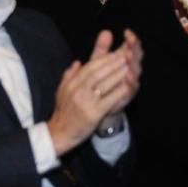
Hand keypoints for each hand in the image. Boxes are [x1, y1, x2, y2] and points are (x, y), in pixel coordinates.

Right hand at [47, 30, 139, 155]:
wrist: (60, 132)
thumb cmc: (63, 112)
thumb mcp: (62, 90)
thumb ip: (69, 75)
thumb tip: (78, 62)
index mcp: (71, 84)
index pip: (89, 67)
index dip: (103, 60)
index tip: (114, 53)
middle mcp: (77, 91)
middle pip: (97, 73)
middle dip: (112, 63)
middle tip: (124, 56)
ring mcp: (85, 102)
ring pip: (103, 84)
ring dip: (117, 74)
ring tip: (127, 67)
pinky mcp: (93, 114)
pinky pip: (108, 100)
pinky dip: (118, 92)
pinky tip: (127, 86)